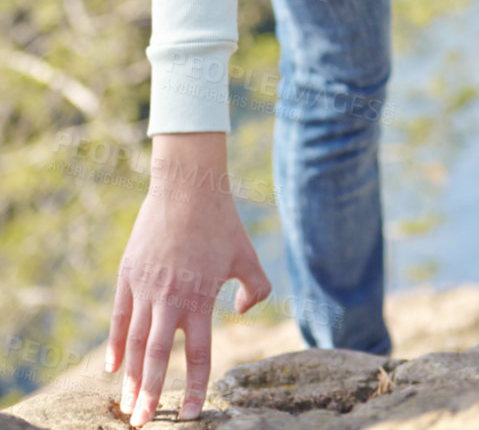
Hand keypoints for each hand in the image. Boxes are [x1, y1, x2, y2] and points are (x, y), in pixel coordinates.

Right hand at [107, 142, 270, 425]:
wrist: (187, 184)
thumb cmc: (222, 220)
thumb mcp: (247, 255)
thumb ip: (256, 288)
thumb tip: (239, 313)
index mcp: (199, 297)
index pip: (197, 354)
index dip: (194, 387)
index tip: (190, 414)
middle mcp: (169, 298)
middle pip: (156, 358)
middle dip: (149, 394)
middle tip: (143, 423)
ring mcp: (145, 287)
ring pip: (132, 343)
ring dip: (129, 377)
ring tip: (127, 403)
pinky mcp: (128, 274)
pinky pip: (118, 317)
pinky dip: (114, 344)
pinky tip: (112, 367)